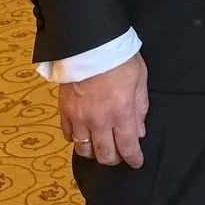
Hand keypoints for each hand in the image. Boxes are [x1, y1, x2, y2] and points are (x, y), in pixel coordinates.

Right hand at [58, 52, 148, 167]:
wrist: (90, 41)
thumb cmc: (119, 57)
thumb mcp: (139, 78)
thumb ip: (140, 107)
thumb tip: (139, 131)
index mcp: (121, 112)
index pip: (128, 147)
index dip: (133, 159)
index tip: (136, 162)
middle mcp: (99, 120)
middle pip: (105, 155)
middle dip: (114, 159)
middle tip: (119, 154)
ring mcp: (79, 117)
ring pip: (84, 150)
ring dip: (94, 152)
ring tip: (100, 146)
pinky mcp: (64, 110)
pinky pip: (68, 135)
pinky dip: (76, 139)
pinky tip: (83, 134)